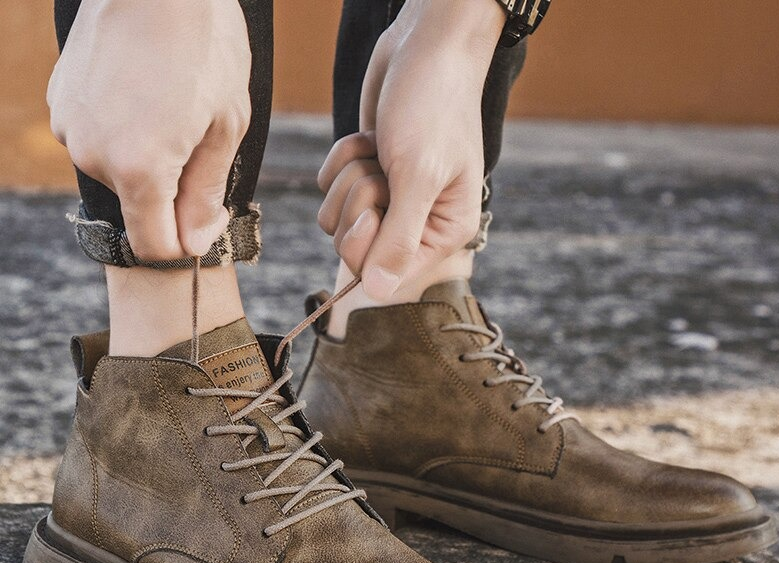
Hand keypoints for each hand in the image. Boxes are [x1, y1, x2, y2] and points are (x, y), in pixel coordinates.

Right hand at [48, 0, 250, 261]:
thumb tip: (194, 244)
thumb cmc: (204, 45)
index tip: (207, 217)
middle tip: (199, 141)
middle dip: (172, 194)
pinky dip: (124, 134)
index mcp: (139, 169)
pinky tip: (145, 96)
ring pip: (118, 175)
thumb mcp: (225, 127)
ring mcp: (69, 126)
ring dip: (149, 160)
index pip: (155, 248)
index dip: (185, 244)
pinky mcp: (60, 102)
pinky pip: (99, 141)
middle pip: (139, 210)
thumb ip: (205, 194)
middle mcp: (93, 155)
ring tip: (172, 110)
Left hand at [317, 0, 504, 300]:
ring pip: (334, 218)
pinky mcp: (364, 175)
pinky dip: (342, 157)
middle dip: (357, 202)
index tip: (381, 202)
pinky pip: (328, 187)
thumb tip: (377, 292)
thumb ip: (398, 239)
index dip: (367, 243)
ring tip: (382, 149)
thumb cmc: (435, 105)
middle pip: (351, 248)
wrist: (427, 45)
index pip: (384, 273)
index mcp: (441, 234)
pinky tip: (373, 138)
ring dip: (349, 176)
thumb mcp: (419, 175)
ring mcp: (387, 200)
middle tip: (383, 170)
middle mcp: (414, 224)